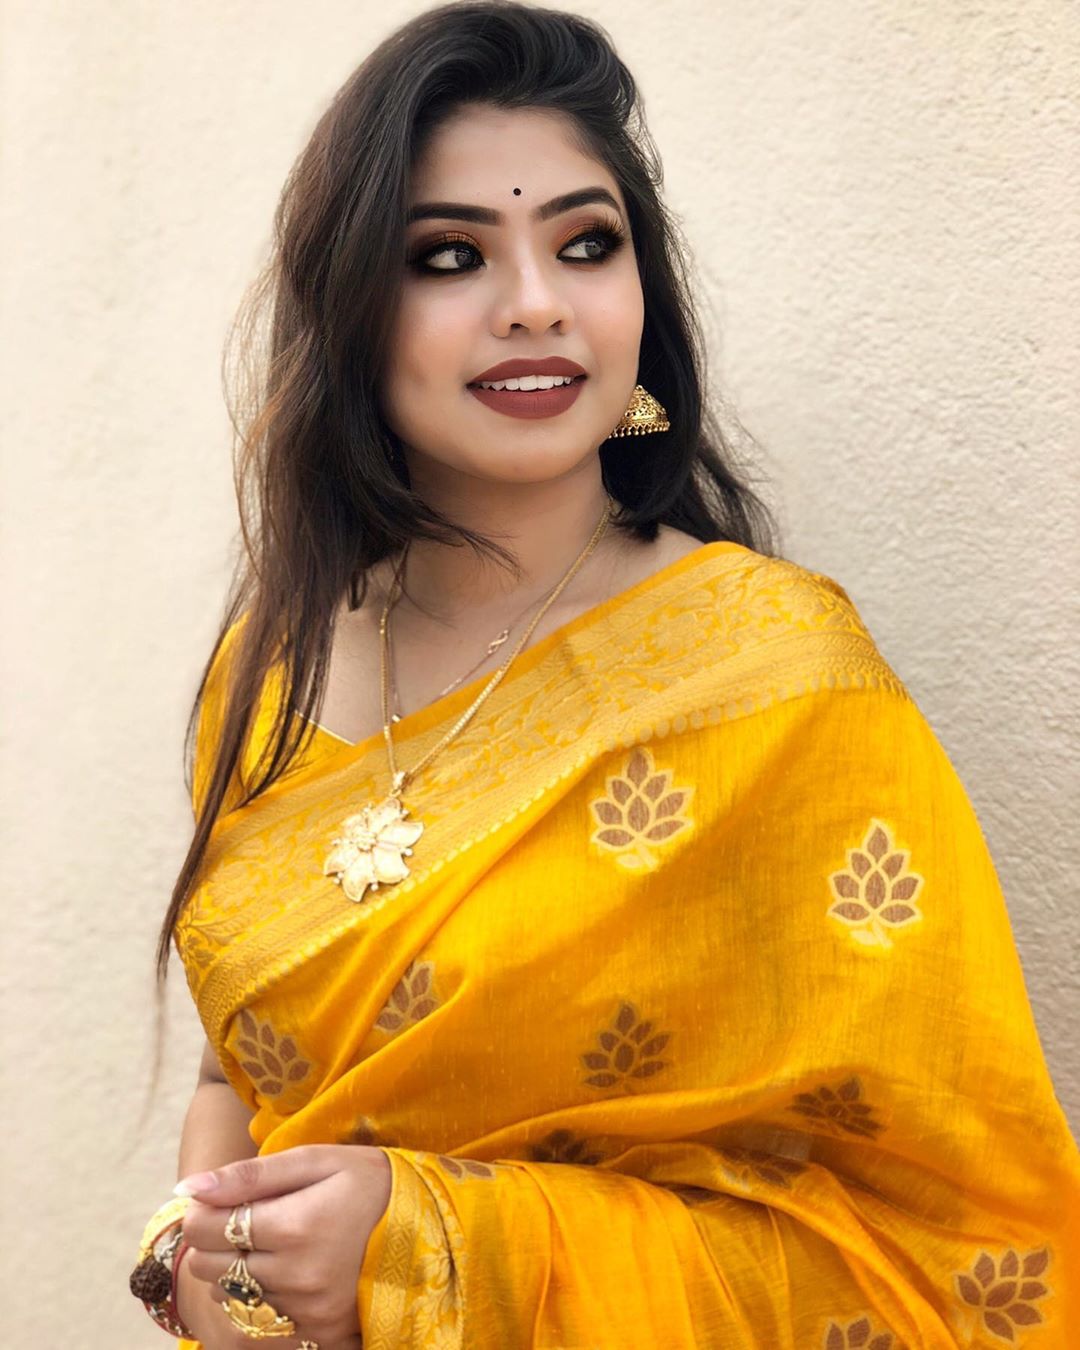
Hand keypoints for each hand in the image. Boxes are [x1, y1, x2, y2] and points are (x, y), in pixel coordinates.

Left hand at [180, 1144, 391, 1349]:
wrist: (431, 1226)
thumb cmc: (370, 1181)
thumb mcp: (317, 1160)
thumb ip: (251, 1175)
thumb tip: (189, 1186)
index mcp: (292, 1226)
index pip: (205, 1229)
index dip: (200, 1211)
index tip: (215, 1199)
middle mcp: (294, 1275)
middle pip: (212, 1267)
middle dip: (213, 1240)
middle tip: (241, 1217)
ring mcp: (307, 1310)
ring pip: (234, 1296)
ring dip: (235, 1269)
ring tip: (268, 1241)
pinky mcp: (319, 1332)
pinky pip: (264, 1320)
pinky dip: (262, 1296)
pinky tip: (287, 1270)